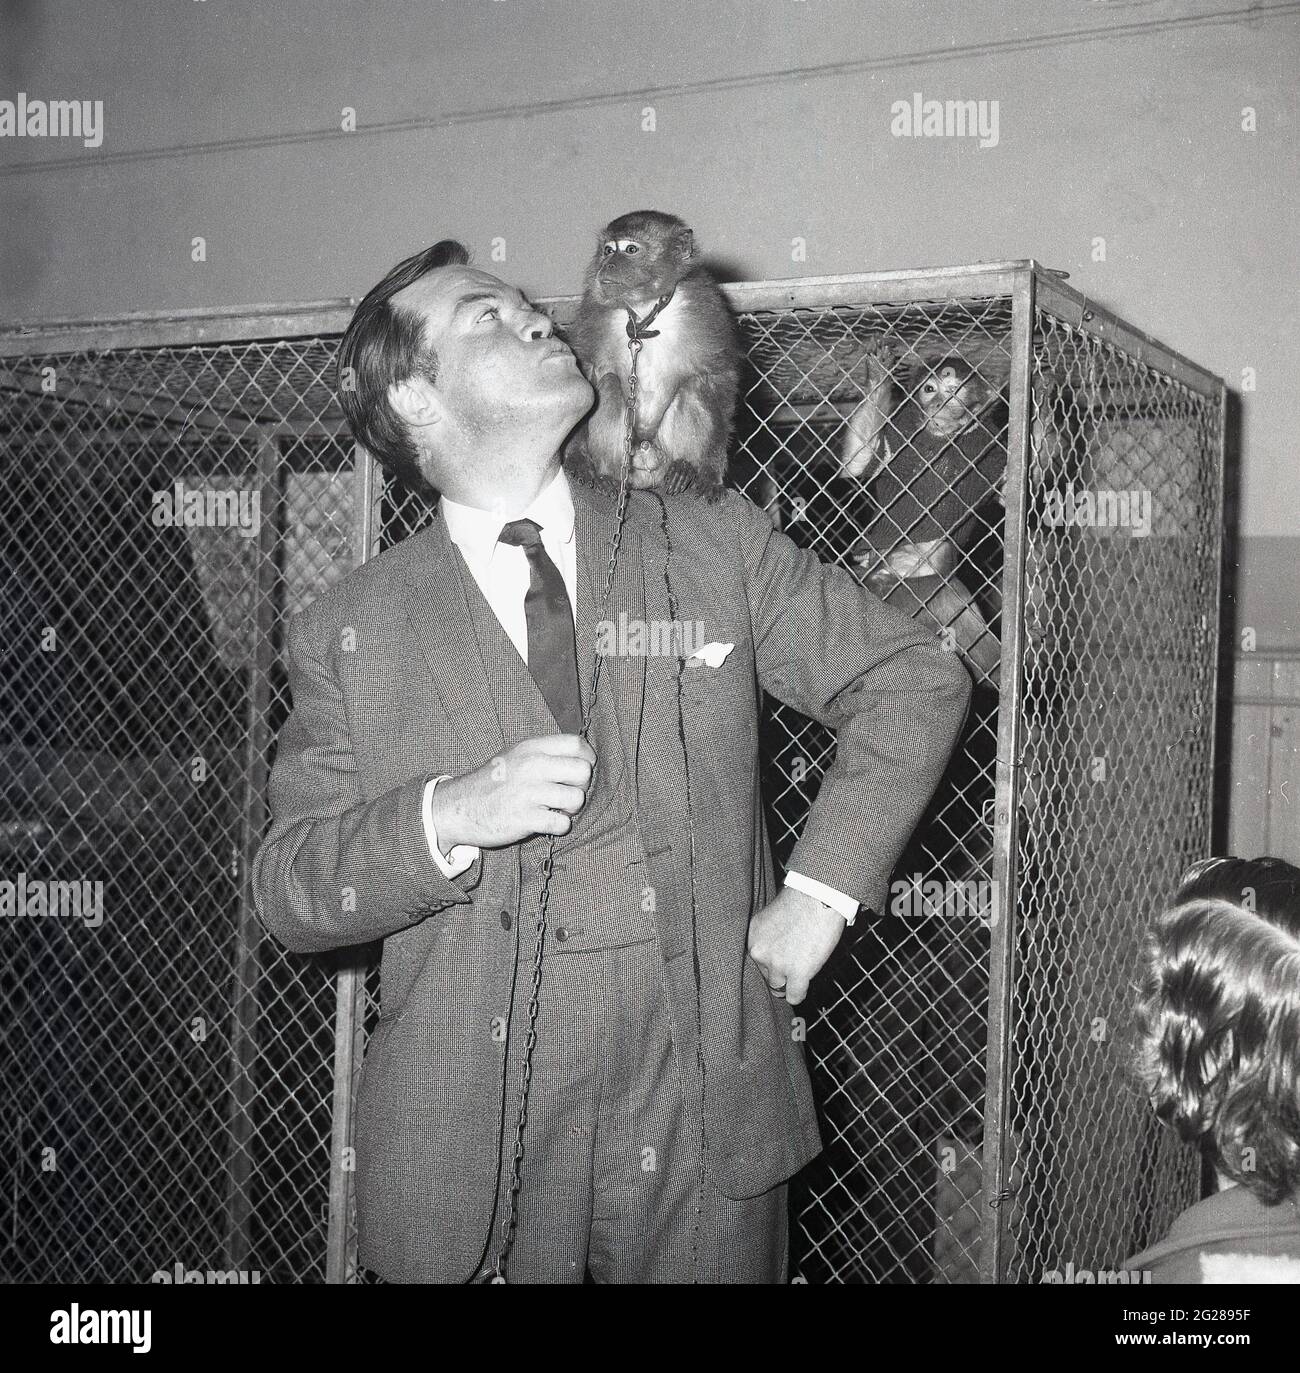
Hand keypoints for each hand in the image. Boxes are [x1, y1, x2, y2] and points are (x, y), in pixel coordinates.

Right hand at [430, 734, 596, 849]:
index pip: (577, 744)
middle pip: (583, 771)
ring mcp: (528, 792)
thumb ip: (545, 754)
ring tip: (554, 809)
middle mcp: (531, 765)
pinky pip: (562, 823)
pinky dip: (559, 827)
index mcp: (531, 748)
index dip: (586, 760)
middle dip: (580, 787)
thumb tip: (581, 759)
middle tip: (565, 794)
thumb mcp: (515, 756)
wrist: (457, 807)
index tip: (576, 773)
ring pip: (576, 799)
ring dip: (570, 810)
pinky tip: (545, 822)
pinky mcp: (524, 818)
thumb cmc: (492, 783)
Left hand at [746, 886, 845, 1006]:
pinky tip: (804, 985)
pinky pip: (794, 997)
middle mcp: (760, 952)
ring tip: (801, 969)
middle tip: (794, 960)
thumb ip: (767, 937)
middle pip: (765, 975)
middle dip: (778, 971)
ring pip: (777, 987)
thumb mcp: (772, 917)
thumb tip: (774, 953)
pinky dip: (799, 993)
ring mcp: (778, 965)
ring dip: (789, 981)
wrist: (819, 896)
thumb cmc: (802, 900)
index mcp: (752, 937)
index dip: (769, 961)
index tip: (779, 958)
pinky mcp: (798, 974)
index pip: (755, 961)